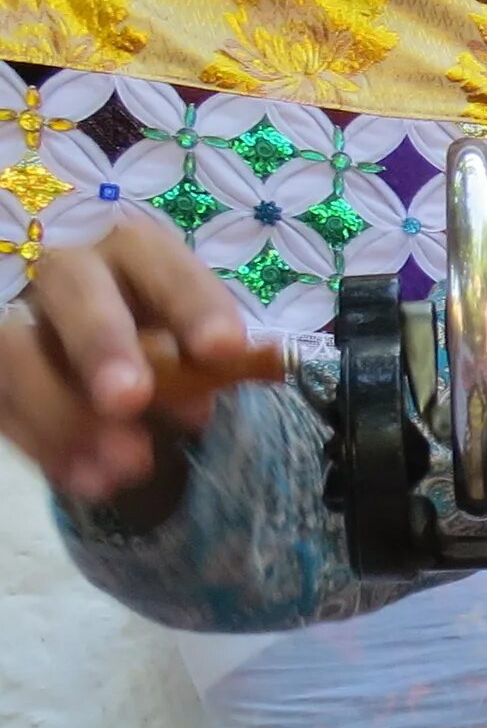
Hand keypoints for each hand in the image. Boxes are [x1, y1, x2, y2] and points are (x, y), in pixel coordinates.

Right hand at [0, 216, 247, 509]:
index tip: (224, 348)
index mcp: (132, 249)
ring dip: (63, 412)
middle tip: (128, 398)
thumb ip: (194, 365)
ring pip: (16, 347)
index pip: (161, 263)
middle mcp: (67, 267)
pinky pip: (1, 399)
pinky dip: (42, 443)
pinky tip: (86, 478)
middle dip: (102, 343)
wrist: (99, 355)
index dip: (193, 303)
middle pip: (73, 289)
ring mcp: (17, 313)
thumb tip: (195, 406)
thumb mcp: (186, 341)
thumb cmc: (161, 338)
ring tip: (120, 467)